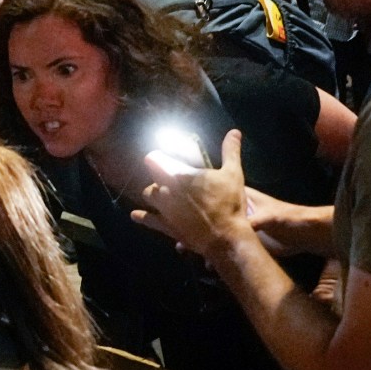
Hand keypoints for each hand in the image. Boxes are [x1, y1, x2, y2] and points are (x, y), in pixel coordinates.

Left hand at [130, 129, 252, 259]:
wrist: (224, 237)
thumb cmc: (228, 203)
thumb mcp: (233, 174)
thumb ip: (230, 151)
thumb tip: (234, 132)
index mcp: (178, 173)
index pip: (155, 158)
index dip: (159, 156)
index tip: (166, 157)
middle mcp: (165, 189)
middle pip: (154, 175)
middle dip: (161, 174)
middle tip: (174, 176)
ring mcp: (163, 208)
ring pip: (148, 194)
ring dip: (154, 192)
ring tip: (164, 193)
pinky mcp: (164, 225)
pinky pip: (148, 219)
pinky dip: (141, 216)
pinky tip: (136, 215)